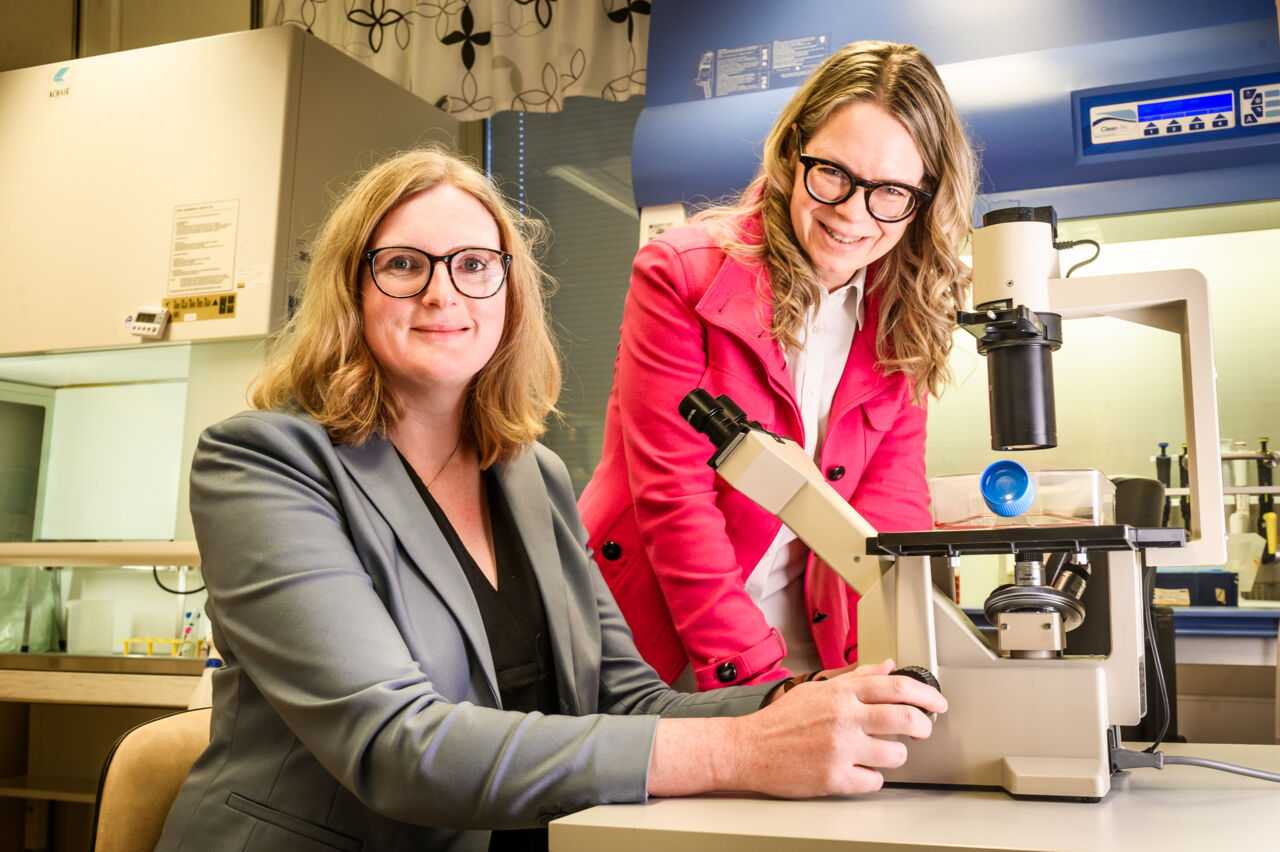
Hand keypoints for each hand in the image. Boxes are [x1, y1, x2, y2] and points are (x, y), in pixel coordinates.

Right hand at [725, 659, 945, 797]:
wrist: (747, 749)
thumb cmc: (780, 721)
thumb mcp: (817, 690)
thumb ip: (855, 678)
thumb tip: (886, 666)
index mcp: (840, 694)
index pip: (896, 687)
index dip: (926, 695)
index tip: (937, 703)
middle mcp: (844, 718)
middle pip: (906, 718)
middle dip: (924, 726)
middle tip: (923, 729)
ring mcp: (840, 749)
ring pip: (895, 754)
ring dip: (895, 755)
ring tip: (880, 753)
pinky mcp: (835, 778)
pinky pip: (874, 781)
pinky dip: (871, 777)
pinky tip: (858, 770)